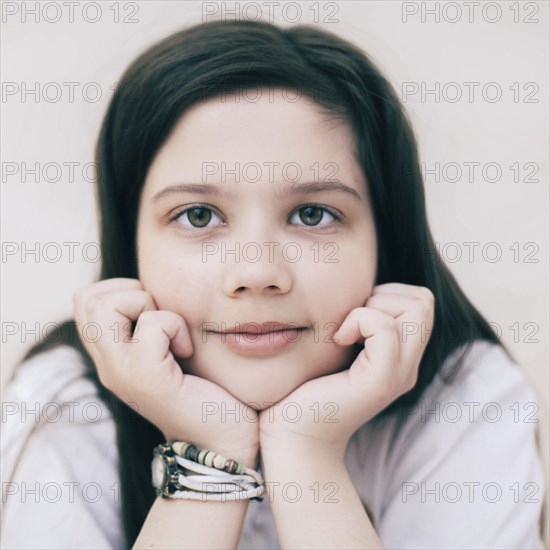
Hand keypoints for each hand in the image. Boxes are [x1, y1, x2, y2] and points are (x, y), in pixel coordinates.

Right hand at [73, 278, 258, 462]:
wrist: (222, 443)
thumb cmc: (204, 392)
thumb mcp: (167, 351)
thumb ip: (149, 325)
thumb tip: (151, 289)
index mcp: (110, 356)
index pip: (84, 299)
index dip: (120, 289)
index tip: (154, 311)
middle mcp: (107, 365)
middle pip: (87, 298)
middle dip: (130, 292)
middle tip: (161, 318)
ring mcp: (122, 373)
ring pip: (104, 306)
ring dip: (147, 306)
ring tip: (171, 333)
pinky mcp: (146, 379)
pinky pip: (151, 324)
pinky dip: (174, 327)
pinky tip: (187, 350)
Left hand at [258, 283, 434, 458]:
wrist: (294, 434)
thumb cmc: (307, 387)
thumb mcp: (339, 345)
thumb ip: (357, 322)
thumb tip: (360, 290)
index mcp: (400, 356)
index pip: (421, 301)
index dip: (388, 293)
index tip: (355, 314)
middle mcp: (408, 365)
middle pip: (424, 302)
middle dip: (385, 295)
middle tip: (352, 320)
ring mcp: (398, 375)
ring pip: (415, 310)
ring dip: (371, 307)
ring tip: (346, 331)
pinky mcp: (380, 382)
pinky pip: (384, 329)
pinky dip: (358, 321)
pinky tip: (337, 340)